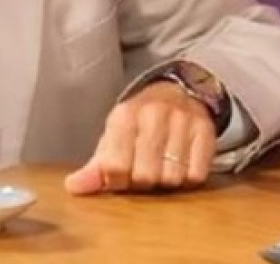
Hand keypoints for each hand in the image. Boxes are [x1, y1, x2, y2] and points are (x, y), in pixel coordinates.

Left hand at [64, 81, 215, 194]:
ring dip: (165, 181)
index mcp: (124, 115)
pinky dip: (187, 178)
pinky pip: (196, 175)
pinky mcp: (206, 131)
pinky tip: (181, 164)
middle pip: (145, 176)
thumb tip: (74, 187)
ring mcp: (182, 121)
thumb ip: (95, 166)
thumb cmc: (140, 121)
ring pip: (172, 178)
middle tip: (142, 171)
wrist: (177, 91)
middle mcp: (153, 114)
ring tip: (162, 166)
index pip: (114, 166)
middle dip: (142, 182)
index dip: (115, 181)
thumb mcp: (113, 137)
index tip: (119, 176)